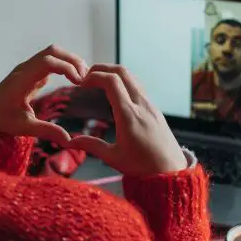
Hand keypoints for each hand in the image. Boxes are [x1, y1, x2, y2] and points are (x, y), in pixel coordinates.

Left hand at [0, 45, 87, 144]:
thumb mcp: (24, 127)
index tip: (79, 82)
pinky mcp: (32, 71)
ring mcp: (28, 68)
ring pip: (53, 53)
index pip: (48, 62)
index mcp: (23, 79)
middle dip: (72, 60)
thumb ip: (46, 131)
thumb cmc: (2, 119)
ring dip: (69, 60)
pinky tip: (74, 78)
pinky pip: (51, 60)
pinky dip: (64, 65)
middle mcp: (26, 68)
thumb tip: (68, 140)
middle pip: (53, 52)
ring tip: (83, 77)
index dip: (66, 68)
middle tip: (86, 77)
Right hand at [68, 64, 186, 175]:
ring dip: (114, 73)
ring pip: (132, 76)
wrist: (171, 171)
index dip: (94, 76)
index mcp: (129, 115)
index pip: (111, 81)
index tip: (82, 84)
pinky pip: (138, 86)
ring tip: (99, 82)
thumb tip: (69, 142)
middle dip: (102, 68)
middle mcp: (141, 105)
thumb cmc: (143, 166)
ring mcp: (150, 104)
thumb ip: (91, 146)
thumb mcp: (113, 157)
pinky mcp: (155, 108)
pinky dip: (124, 81)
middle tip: (87, 77)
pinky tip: (115, 93)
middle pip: (122, 71)